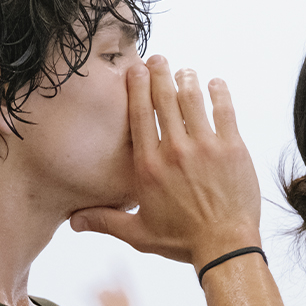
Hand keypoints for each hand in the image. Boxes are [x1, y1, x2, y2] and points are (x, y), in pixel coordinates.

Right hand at [70, 55, 260, 268]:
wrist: (224, 246)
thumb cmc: (183, 241)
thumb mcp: (138, 233)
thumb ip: (106, 220)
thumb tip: (73, 220)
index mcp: (148, 166)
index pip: (140, 115)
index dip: (137, 87)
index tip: (136, 70)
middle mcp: (174, 151)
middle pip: (164, 99)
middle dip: (160, 73)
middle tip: (159, 59)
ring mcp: (205, 146)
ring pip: (192, 100)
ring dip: (188, 79)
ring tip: (185, 71)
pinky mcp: (232, 148)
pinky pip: (224, 111)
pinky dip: (219, 93)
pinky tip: (215, 83)